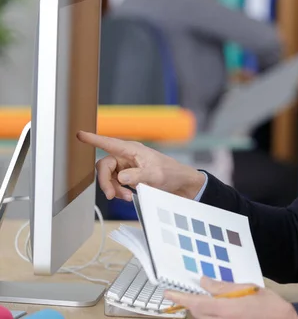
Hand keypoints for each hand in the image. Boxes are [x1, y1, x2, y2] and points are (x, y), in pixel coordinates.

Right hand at [76, 131, 205, 200]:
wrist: (182, 185)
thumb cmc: (171, 173)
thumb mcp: (155, 174)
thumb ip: (137, 175)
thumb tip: (120, 177)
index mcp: (132, 150)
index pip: (109, 143)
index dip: (93, 139)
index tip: (80, 135)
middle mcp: (127, 157)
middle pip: (104, 166)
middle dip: (106, 182)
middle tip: (111, 195)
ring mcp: (128, 168)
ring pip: (110, 178)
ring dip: (115, 189)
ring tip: (127, 197)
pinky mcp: (130, 178)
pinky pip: (116, 184)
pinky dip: (120, 192)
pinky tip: (129, 196)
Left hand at [165, 277, 297, 318]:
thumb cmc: (270, 307)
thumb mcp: (248, 289)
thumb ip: (224, 287)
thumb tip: (205, 282)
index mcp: (226, 309)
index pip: (196, 303)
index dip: (180, 298)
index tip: (168, 293)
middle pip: (197, 313)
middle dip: (191, 303)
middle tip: (188, 292)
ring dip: (202, 310)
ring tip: (209, 300)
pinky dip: (211, 315)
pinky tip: (219, 309)